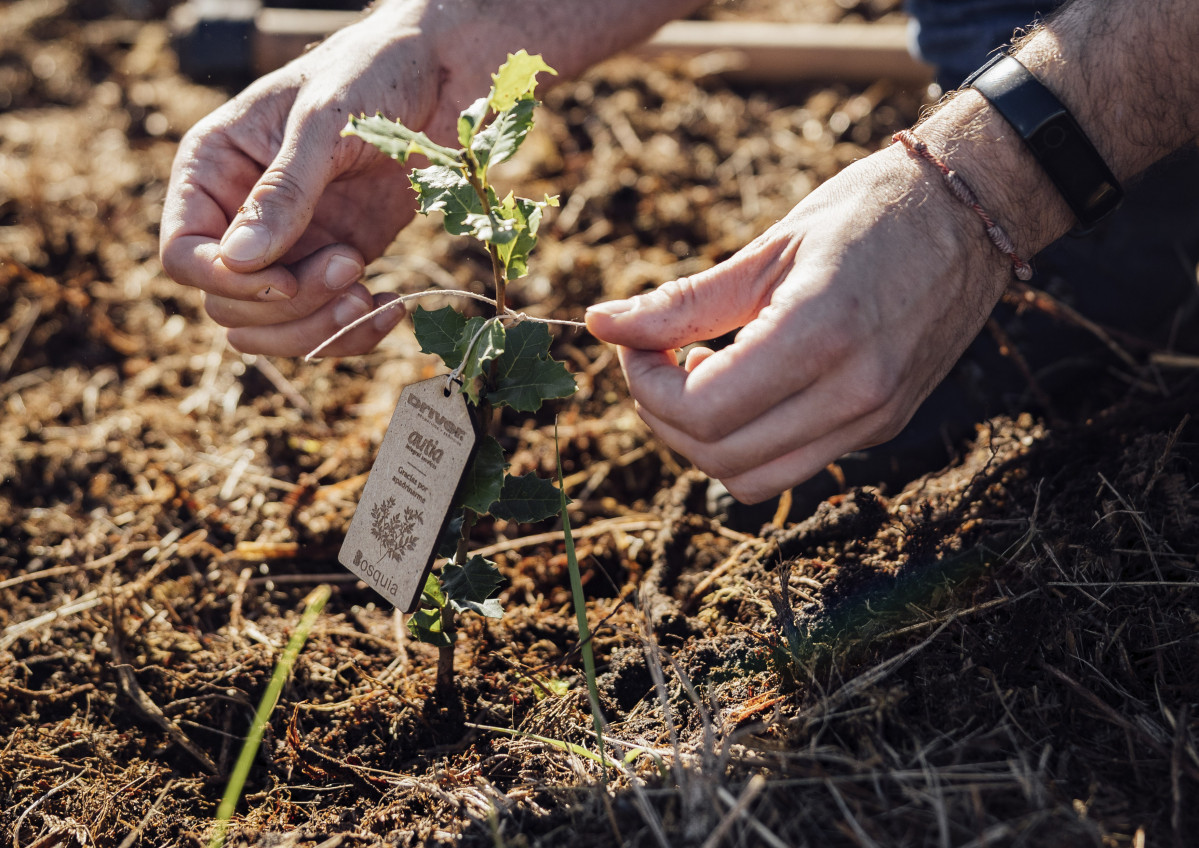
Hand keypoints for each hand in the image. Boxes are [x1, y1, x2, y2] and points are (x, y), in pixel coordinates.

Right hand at [160, 12, 459, 356]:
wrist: (442, 76)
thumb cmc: (372, 76)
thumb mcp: (323, 122)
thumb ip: (284, 190)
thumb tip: (236, 259)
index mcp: (213, 170)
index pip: (183, 254)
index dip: (228, 281)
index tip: (287, 277)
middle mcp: (241, 216)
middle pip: (229, 303)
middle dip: (289, 304)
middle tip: (352, 265)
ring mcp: (290, 247)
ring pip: (272, 328)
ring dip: (319, 329)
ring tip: (370, 296)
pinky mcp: (337, 265)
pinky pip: (325, 326)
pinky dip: (354, 333)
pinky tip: (391, 307)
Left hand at [586, 144, 1011, 503]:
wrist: (974, 212)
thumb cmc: (871, 210)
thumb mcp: (770, 248)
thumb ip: (684, 301)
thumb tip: (600, 325)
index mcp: (822, 333)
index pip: (703, 410)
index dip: (646, 385)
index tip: (633, 343)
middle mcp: (855, 391)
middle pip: (719, 456)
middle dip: (663, 416)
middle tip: (652, 359)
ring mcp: (875, 417)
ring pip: (753, 479)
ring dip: (702, 441)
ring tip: (698, 374)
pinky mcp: (885, 425)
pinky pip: (792, 465)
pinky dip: (747, 443)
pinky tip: (744, 385)